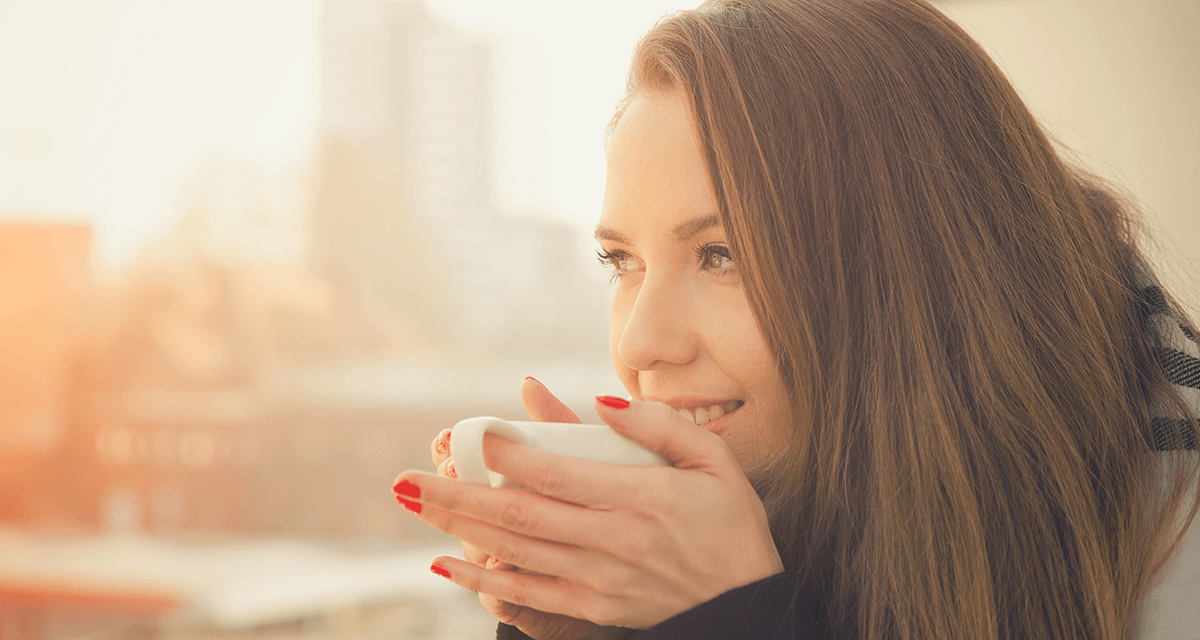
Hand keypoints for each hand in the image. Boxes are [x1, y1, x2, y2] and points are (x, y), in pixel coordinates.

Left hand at [399, 395, 783, 629]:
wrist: (747, 604)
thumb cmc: (732, 526)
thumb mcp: (715, 462)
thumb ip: (659, 425)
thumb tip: (600, 401)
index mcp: (641, 498)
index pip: (558, 472)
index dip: (508, 454)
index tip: (472, 433)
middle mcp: (613, 541)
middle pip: (519, 515)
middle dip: (456, 495)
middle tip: (405, 478)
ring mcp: (599, 579)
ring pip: (515, 550)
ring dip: (457, 528)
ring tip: (412, 505)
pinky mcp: (594, 606)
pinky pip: (528, 591)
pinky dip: (482, 579)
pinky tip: (444, 565)